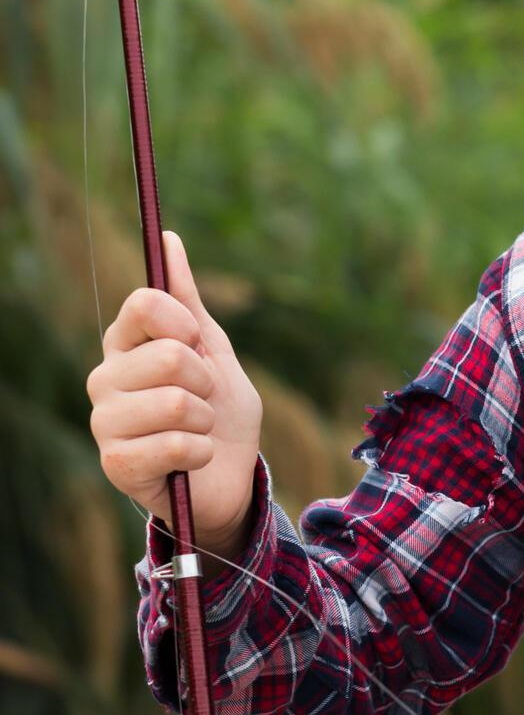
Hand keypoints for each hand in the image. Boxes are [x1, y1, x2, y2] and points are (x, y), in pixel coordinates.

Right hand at [86, 231, 263, 561]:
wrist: (228, 477)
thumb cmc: (220, 410)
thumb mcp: (215, 349)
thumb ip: (189, 300)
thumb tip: (168, 237)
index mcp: (126, 344)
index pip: (143, 302)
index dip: (184, 321)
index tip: (197, 341)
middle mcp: (105, 379)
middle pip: (170, 354)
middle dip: (207, 379)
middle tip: (204, 398)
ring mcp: (105, 423)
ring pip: (176, 402)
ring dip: (206, 419)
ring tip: (197, 429)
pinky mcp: (116, 464)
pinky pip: (177, 444)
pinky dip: (202, 451)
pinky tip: (193, 458)